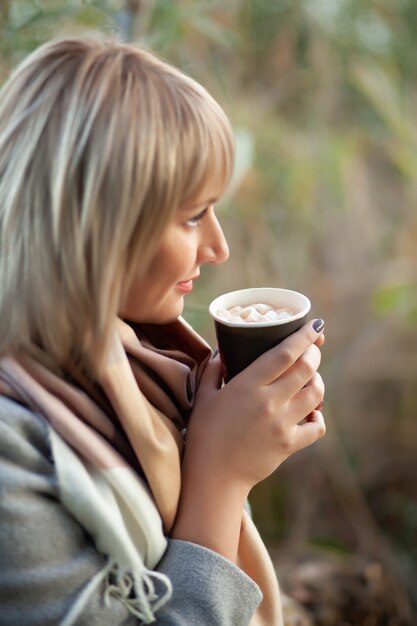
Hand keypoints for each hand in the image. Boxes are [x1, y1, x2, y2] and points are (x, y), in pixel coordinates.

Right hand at [185, 319, 324, 491]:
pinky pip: (317, 427)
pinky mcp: (289, 444)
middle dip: (314, 354)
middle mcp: (268, 402)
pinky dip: (319, 417)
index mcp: (247, 386)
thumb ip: (214, 370)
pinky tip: (311, 412)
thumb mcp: (205, 396)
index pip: (284, 354)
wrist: (212, 476)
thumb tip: (223, 352)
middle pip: (306, 369)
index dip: (303, 337)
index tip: (315, 325)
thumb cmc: (204, 434)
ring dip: (318, 381)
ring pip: (316, 394)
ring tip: (311, 379)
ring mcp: (282, 424)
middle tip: (313, 349)